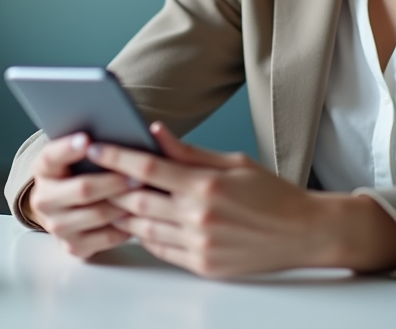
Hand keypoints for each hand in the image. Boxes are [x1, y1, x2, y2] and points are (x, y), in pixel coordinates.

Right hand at [26, 133, 141, 258]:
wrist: (64, 209)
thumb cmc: (79, 172)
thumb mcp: (76, 155)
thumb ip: (90, 144)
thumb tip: (117, 130)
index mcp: (43, 169)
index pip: (52, 156)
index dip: (68, 148)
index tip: (87, 138)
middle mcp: (44, 199)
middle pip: (83, 189)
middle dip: (114, 181)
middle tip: (139, 174)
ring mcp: (57, 226)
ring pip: (98, 214)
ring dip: (125, 203)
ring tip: (145, 192)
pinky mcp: (73, 246)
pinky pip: (106, 237)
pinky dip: (125, 226)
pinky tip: (139, 214)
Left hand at [91, 123, 395, 277]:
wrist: (304, 233)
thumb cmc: (272, 193)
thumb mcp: (233, 162)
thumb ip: (189, 151)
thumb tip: (154, 132)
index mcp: (206, 185)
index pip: (148, 167)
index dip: (116, 156)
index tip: (95, 146)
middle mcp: (199, 217)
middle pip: (137, 200)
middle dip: (110, 186)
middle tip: (91, 173)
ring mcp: (199, 245)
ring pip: (144, 228)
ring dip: (123, 213)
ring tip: (108, 198)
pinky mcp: (203, 265)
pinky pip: (161, 250)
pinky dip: (144, 235)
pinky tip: (138, 222)